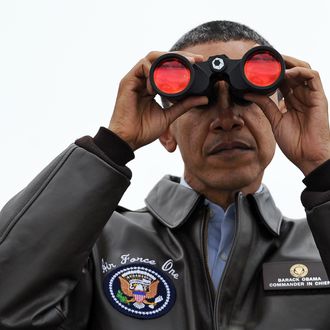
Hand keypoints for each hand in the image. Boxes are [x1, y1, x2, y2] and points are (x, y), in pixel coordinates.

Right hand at [108, 51, 207, 150]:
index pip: (167, 68)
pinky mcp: (127, 81)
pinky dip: (153, 72)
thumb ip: (184, 105)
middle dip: (179, 56)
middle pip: (160, 58)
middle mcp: (143, 80)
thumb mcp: (169, 115)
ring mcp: (135, 80)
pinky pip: (142, 66)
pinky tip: (158, 85)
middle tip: (194, 60)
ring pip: (151, 58)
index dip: (183, 62)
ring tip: (181, 68)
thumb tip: (203, 99)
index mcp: (152, 87)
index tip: (198, 62)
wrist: (129, 139)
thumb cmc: (144, 130)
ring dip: (167, 60)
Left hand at [244, 55, 329, 175]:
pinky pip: (312, 77)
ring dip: (289, 63)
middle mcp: (301, 95)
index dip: (272, 71)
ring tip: (275, 61)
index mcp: (291, 100)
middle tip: (264, 58)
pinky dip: (299, 71)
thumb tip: (249, 93)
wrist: (308, 155)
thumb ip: (265, 105)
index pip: (282, 79)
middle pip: (292, 71)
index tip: (257, 66)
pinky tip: (286, 73)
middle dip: (279, 62)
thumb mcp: (275, 120)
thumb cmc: (295, 141)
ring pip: (303, 69)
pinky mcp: (319, 97)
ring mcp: (311, 95)